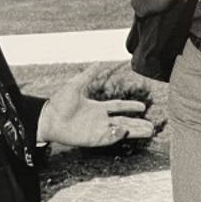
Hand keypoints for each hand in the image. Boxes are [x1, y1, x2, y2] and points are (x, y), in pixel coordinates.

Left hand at [37, 63, 154, 146]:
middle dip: (138, 124)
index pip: (118, 107)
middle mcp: (100, 120)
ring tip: (149, 132)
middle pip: (124, 122)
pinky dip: (118, 135)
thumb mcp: (77, 84)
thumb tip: (99, 61)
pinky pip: (110, 138)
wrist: (48, 118)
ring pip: (120, 132)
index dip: (130, 106)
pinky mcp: (93, 139)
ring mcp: (97, 130)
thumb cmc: (59, 102)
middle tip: (152, 126)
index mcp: (97, 108)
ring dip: (134, 132)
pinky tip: (126, 130)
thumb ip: (89, 75)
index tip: (143, 107)